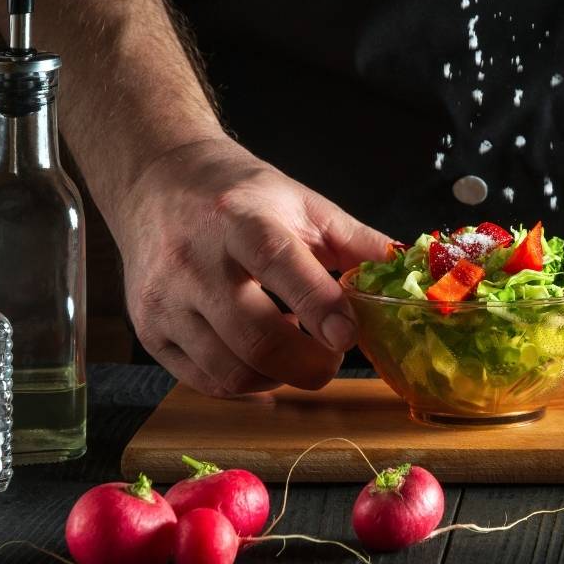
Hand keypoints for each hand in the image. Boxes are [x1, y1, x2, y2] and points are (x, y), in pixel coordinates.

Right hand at [111, 136, 389, 396]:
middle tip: (332, 357)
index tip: (349, 335)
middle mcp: (194, 261)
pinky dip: (246, 381)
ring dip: (278, 376)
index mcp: (240, 219)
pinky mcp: (149, 330)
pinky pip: (206, 381)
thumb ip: (358, 243)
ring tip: (294, 348)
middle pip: (255, 336)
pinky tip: (260, 355)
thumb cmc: (241, 195)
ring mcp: (166, 300)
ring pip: (231, 371)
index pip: (279, 264)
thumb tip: (414, 276)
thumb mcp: (303, 203)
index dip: (318, 304)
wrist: (158, 181)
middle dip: (308, 364)